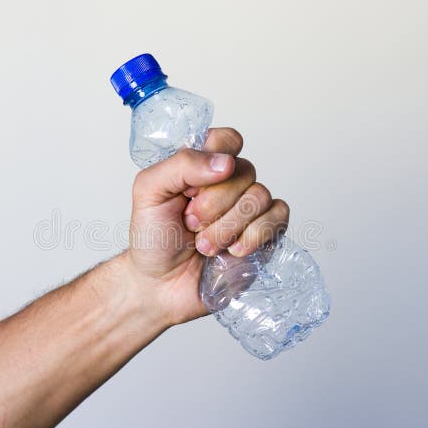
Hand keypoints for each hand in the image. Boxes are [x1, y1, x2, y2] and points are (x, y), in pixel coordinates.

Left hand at [123, 128, 289, 326]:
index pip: (226, 140)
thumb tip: (224, 162)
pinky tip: (232, 250)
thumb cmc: (153, 239)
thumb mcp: (149, 192)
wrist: (160, 287)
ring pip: (260, 196)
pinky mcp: (265, 234)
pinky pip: (278, 217)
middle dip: (213, 204)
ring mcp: (249, 209)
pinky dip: (254, 235)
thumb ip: (180, 165)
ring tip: (204, 245)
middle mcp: (229, 183)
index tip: (194, 185)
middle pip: (244, 170)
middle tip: (189, 223)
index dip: (217, 156)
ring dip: (227, 226)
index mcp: (202, 166)